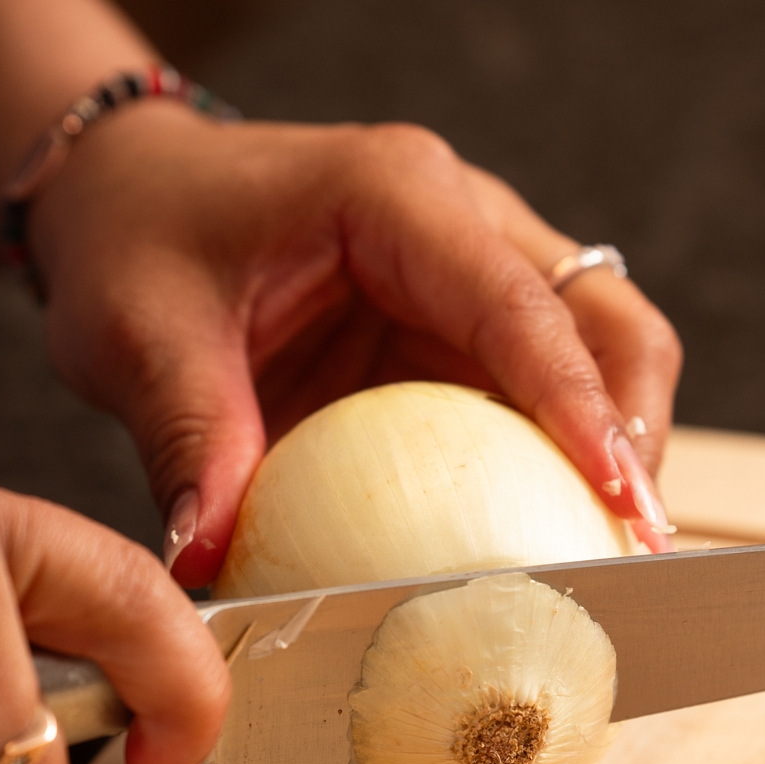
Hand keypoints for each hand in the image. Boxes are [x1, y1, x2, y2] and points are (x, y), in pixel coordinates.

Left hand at [29, 106, 684, 586]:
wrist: (128, 198)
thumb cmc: (137, 237)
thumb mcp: (141, 335)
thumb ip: (188, 441)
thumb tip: (207, 561)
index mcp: (396, 195)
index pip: (519, 306)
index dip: (579, 405)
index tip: (617, 499)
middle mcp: (462, 222)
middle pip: (607, 321)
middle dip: (637, 434)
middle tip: (635, 552)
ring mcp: (473, 279)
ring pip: (600, 360)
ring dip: (615, 458)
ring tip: (613, 568)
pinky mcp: (460, 336)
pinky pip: (537, 403)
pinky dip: (556, 473)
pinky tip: (546, 550)